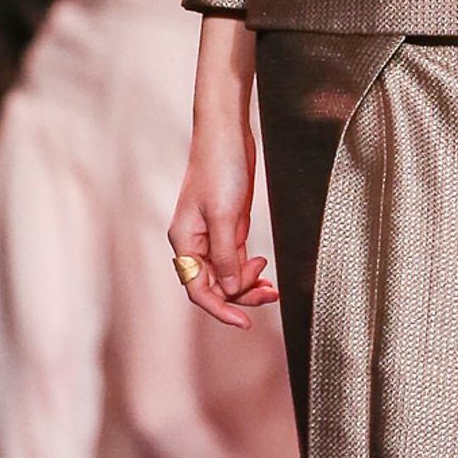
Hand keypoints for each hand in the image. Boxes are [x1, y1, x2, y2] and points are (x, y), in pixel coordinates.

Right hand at [169, 107, 278, 330]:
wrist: (227, 134)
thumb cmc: (220, 168)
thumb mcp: (225, 215)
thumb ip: (225, 255)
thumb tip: (229, 288)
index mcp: (185, 241)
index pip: (198, 289)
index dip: (221, 309)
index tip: (244, 322)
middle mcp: (195, 243)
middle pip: (214, 285)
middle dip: (241, 295)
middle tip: (270, 295)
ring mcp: (211, 236)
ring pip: (227, 274)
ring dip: (248, 284)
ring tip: (272, 288)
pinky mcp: (228, 227)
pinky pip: (235, 260)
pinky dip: (249, 270)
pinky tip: (264, 270)